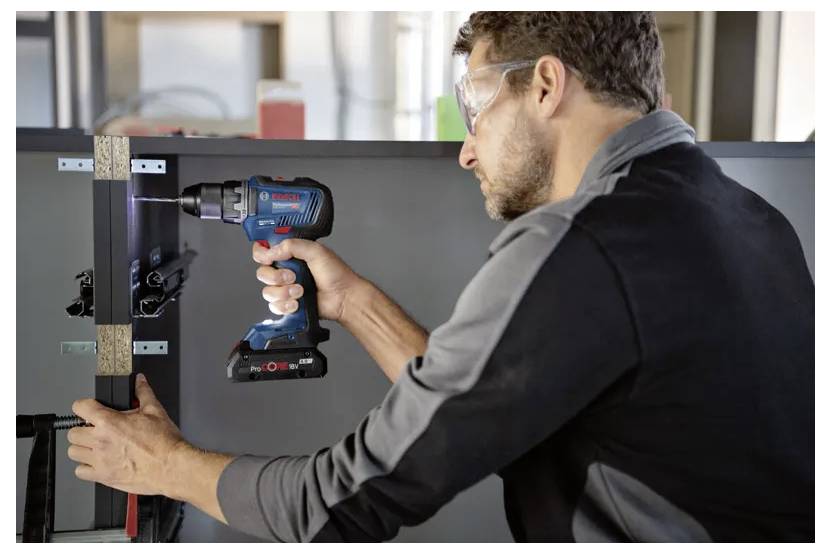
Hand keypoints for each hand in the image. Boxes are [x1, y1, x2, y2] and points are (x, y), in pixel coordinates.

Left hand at [67, 373, 186, 497]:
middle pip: (72, 432)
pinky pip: (80, 471)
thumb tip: (139, 381)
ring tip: (95, 446)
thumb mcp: (155, 410)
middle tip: (95, 429)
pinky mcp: (103, 477)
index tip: (89, 409)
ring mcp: (100, 460)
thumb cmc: (164, 443)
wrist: (171, 466)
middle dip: (83, 428)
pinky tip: (98, 462)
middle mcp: (100, 441)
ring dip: (82, 448)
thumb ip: (143, 393)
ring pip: (72, 452)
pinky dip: (86, 467)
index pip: (80, 407)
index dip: (84, 405)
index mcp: (109, 422)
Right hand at [252, 239, 366, 322]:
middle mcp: (286, 270)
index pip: (264, 250)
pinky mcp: (288, 303)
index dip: (261, 254)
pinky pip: (274, 306)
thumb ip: (292, 245)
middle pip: (262, 272)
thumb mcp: (316, 251)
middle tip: (292, 276)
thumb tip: (272, 250)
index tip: (268, 258)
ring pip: (267, 292)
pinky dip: (285, 305)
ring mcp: (286, 288)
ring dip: (283, 292)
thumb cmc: (336, 274)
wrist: (344, 298)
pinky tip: (298, 303)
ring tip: (300, 291)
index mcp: (290, 254)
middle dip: (276, 277)